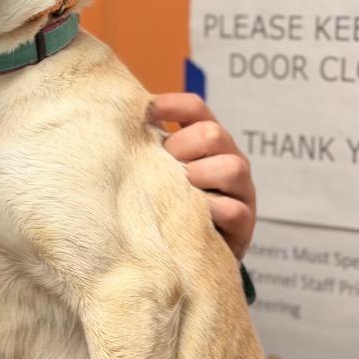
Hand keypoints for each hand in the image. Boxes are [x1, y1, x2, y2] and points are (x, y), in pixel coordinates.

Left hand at [149, 93, 255, 258]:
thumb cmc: (171, 204)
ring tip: (177, 191)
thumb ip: (149, 148)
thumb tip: (114, 124)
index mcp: (207, 142)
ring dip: (198, 176)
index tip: (145, 113)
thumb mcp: (161, 171)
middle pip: (212, 133)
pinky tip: (191, 214)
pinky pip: (234, 210)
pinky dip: (210, 210)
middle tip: (161, 167)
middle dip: (181, 147)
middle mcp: (229, 159)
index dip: (171, 105)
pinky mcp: (244, 223)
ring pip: (231, 167)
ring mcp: (241, 191)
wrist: (189, 254)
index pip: (195, 108)